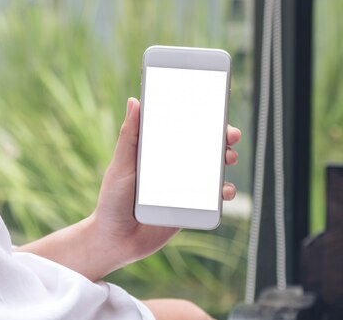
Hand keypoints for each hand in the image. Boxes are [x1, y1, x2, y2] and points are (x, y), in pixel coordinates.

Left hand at [89, 97, 240, 266]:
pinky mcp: (190, 207)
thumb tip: (134, 101)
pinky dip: (224, 191)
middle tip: (230, 135)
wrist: (116, 241)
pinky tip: (224, 190)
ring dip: (226, 160)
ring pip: (212, 169)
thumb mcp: (121, 166)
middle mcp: (172, 166)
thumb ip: (129, 136)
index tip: (215, 107)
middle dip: (221, 138)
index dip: (200, 117)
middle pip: (202, 146)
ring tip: (228, 159)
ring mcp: (183, 186)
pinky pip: (213, 197)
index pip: (181, 128)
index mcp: (156, 151)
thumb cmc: (112, 200)